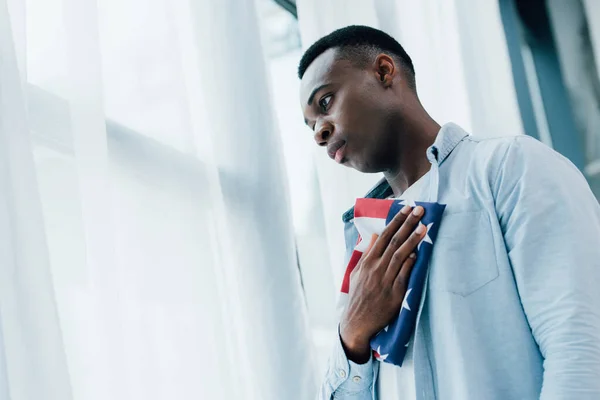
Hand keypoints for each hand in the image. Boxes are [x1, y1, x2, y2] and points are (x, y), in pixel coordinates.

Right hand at [340, 205, 425, 363]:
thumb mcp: (356, 273)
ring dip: (413, 239)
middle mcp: (376, 268)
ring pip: (400, 255)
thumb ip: (367, 254)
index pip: (384, 236)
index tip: (406, 209)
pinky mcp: (395, 293)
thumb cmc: (358, 296)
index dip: (396, 221)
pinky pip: (404, 274)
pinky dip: (410, 262)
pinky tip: (419, 252)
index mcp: (367, 262)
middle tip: (419, 210)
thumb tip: (375, 235)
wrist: (357, 322)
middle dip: (407, 224)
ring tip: (424, 226)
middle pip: (394, 241)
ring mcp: (386, 280)